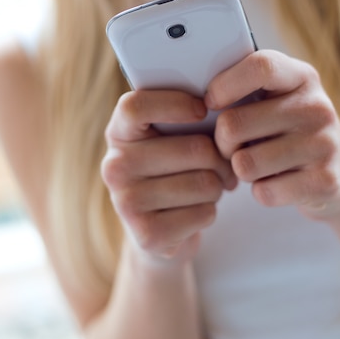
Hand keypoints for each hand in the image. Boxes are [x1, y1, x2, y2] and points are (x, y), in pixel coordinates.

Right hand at [101, 90, 235, 264]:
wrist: (159, 228)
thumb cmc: (174, 168)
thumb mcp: (171, 136)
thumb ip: (186, 115)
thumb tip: (225, 106)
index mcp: (118, 133)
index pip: (135, 107)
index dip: (175, 103)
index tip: (202, 109)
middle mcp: (114, 166)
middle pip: (194, 148)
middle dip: (221, 158)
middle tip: (223, 164)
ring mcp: (126, 202)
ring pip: (205, 183)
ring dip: (218, 186)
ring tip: (209, 187)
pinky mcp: (146, 234)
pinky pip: (204, 213)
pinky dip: (210, 211)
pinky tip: (196, 210)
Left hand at [205, 50, 339, 219]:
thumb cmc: (290, 131)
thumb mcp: (278, 100)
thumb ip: (246, 88)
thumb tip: (190, 95)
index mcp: (302, 77)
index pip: (259, 67)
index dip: (224, 85)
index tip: (210, 102)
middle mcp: (318, 107)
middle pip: (234, 123)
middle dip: (222, 141)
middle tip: (232, 146)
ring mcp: (325, 145)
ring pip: (244, 163)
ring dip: (240, 170)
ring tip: (257, 163)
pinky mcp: (326, 182)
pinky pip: (264, 192)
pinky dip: (261, 191)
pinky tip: (275, 182)